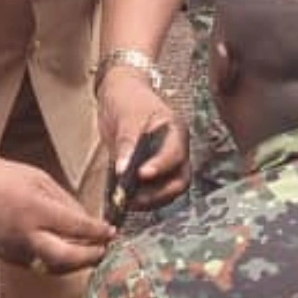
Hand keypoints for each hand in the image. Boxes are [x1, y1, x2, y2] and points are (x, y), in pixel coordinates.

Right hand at [0, 154, 112, 274]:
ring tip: (90, 254)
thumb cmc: (5, 178)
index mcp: (35, 210)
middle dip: (90, 257)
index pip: (76, 228)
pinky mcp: (7, 257)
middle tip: (105, 252)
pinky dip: (56, 261)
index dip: (98, 232)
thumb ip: (66, 203)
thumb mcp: (41, 181)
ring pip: (53, 267)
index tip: (111, 232)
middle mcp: (25, 235)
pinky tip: (67, 254)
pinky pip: (38, 264)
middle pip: (66, 259)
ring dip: (75, 263)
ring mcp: (15, 250)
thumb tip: (89, 223)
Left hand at [97, 68, 187, 211]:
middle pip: (178, 181)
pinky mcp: (151, 173)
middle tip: (133, 198)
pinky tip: (123, 199)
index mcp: (175, 132)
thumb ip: (127, 142)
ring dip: (148, 200)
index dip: (160, 167)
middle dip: (158, 194)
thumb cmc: (127, 99)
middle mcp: (175, 151)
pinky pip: (151, 192)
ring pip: (166, 191)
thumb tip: (124, 170)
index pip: (175, 154)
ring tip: (125, 201)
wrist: (119, 95)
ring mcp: (164, 164)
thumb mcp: (127, 116)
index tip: (141, 175)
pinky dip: (139, 198)